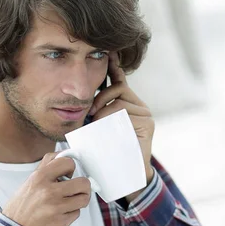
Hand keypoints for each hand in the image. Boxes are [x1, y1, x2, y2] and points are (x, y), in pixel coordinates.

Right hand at [2, 153, 91, 225]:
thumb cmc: (24, 204)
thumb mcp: (30, 180)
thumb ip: (48, 165)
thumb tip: (65, 154)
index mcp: (40, 177)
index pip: (68, 163)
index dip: (70, 168)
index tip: (68, 174)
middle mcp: (49, 192)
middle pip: (83, 183)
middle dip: (82, 186)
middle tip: (76, 189)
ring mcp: (56, 208)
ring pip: (84, 199)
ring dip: (79, 200)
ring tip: (69, 201)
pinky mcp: (61, 222)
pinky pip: (76, 213)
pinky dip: (71, 213)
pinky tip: (60, 213)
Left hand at [88, 51, 154, 200]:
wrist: (124, 173)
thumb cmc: (107, 151)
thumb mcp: (96, 128)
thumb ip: (93, 113)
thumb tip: (76, 101)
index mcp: (126, 103)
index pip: (119, 81)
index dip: (113, 67)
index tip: (108, 52)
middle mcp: (138, 105)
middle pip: (118, 89)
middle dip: (101, 97)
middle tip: (91, 112)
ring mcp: (144, 113)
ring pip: (119, 102)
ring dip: (105, 111)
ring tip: (98, 123)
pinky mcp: (148, 123)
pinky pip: (127, 113)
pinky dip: (114, 118)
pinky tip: (110, 127)